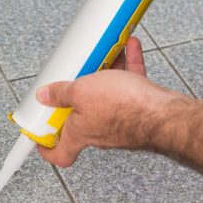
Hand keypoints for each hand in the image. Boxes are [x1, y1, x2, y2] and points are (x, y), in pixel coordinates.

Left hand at [34, 38, 186, 166]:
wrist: (163, 114)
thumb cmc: (124, 109)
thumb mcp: (81, 92)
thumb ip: (61, 93)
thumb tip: (45, 95)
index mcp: (80, 133)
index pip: (59, 154)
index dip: (47, 148)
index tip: (39, 138)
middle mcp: (99, 130)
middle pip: (82, 115)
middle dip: (78, 93)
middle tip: (74, 76)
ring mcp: (120, 120)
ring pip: (107, 96)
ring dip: (105, 74)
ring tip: (103, 53)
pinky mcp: (139, 109)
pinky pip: (130, 85)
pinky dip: (128, 67)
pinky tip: (129, 48)